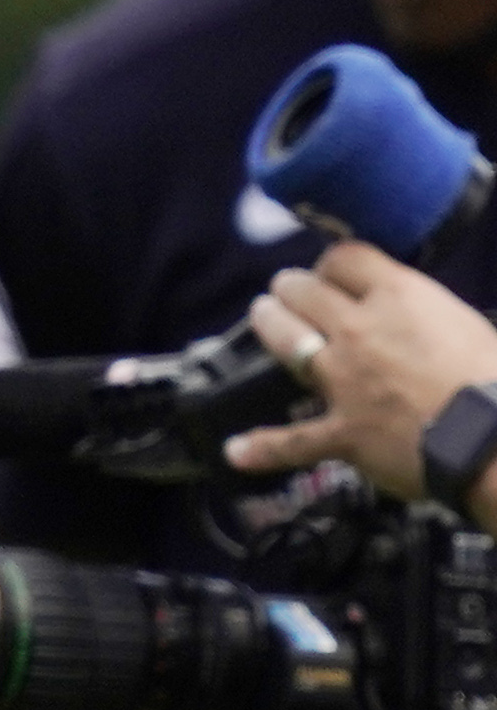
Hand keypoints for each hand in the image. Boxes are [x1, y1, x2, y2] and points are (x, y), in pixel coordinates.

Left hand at [222, 241, 496, 504]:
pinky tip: (238, 451)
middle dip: (293, 287)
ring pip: (286, 341)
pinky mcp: (341, 430)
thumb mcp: (467, 324)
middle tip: (288, 289)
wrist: (496, 438)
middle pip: (305, 291)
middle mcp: (360, 330)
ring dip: (269, 324)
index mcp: (399, 297)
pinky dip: (264, 449)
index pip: (346, 258)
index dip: (335, 263)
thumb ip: (426, 314)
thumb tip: (412, 316)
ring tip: (261, 315)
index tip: (334, 271)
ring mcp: (343, 380)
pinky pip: (292, 441)